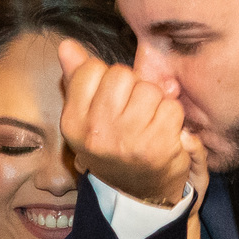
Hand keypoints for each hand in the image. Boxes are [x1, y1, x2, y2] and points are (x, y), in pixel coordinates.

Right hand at [58, 38, 195, 206]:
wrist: (138, 193)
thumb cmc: (113, 146)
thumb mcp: (87, 116)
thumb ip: (78, 77)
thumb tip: (67, 45)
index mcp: (73, 121)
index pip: (92, 69)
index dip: (107, 79)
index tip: (110, 102)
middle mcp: (96, 132)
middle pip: (122, 75)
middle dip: (132, 88)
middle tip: (132, 113)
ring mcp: (127, 140)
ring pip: (149, 89)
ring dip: (154, 103)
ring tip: (148, 124)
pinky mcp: (158, 146)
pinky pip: (171, 107)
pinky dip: (172, 118)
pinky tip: (163, 134)